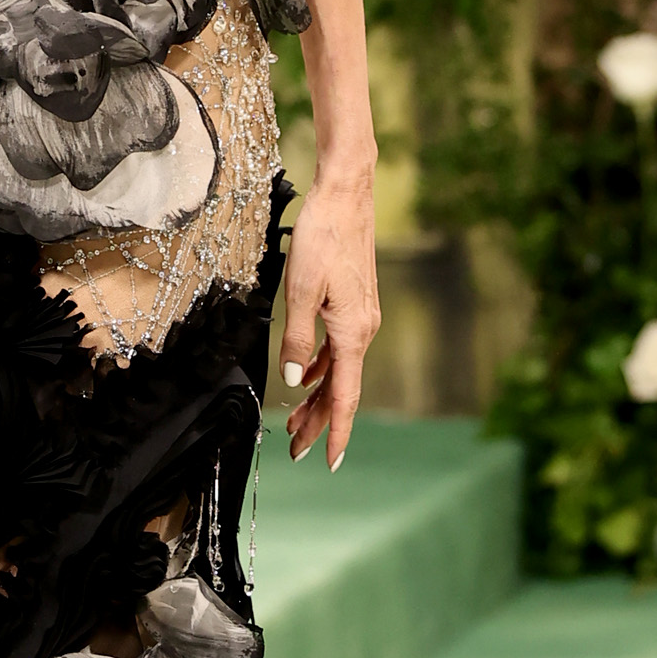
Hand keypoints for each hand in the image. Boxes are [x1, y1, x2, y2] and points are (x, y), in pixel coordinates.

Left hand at [279, 166, 378, 469]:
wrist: (346, 196)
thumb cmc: (324, 237)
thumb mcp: (300, 290)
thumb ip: (296, 339)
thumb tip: (293, 380)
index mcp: (352, 333)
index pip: (344, 396)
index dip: (334, 430)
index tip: (327, 460)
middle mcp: (363, 330)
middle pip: (340, 389)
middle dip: (318, 420)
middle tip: (295, 448)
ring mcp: (361, 318)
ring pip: (339, 370)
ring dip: (317, 396)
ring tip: (294, 420)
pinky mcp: (355, 305)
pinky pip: (338, 349)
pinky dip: (321, 368)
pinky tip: (306, 375)